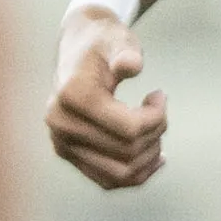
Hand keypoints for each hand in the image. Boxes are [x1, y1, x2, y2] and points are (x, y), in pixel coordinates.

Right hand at [45, 0, 164, 190]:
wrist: (78, 48)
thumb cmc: (105, 43)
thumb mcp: (119, 40)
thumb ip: (127, 52)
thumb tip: (132, 65)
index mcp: (72, 96)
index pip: (130, 129)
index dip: (158, 117)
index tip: (160, 95)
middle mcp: (61, 123)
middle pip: (128, 152)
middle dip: (156, 133)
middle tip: (159, 109)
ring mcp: (62, 143)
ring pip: (121, 174)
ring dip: (149, 157)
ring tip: (156, 130)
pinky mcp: (68, 155)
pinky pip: (109, 180)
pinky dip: (137, 174)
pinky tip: (155, 156)